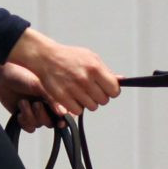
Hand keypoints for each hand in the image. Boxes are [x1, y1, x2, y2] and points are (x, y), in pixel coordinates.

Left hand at [0, 59, 56, 131]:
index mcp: (52, 97)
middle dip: (42, 115)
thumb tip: (63, 112)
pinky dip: (24, 121)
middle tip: (36, 104)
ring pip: (39, 125)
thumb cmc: (22, 74)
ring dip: (30, 116)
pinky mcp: (23, 116)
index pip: (63, 114)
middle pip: (51, 123)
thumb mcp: (40, 85)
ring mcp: (33, 112)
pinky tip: (19, 112)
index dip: (63, 120)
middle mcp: (45, 106)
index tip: (60, 122)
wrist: (3, 74)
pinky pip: (28, 127)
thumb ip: (52, 100)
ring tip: (23, 102)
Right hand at [6, 29, 121, 117]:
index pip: (114, 90)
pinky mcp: (62, 97)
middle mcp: (85, 79)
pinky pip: (78, 111)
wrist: (45, 58)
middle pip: (104, 100)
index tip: (105, 88)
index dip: (111, 91)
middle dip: (99, 96)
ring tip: (80, 91)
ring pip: (92, 107)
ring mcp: (73, 89)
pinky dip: (76, 106)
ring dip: (88, 102)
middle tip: (90, 89)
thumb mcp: (90, 58)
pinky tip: (72, 96)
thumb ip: (106, 71)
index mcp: (94, 68)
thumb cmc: (69, 57)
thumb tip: (121, 80)